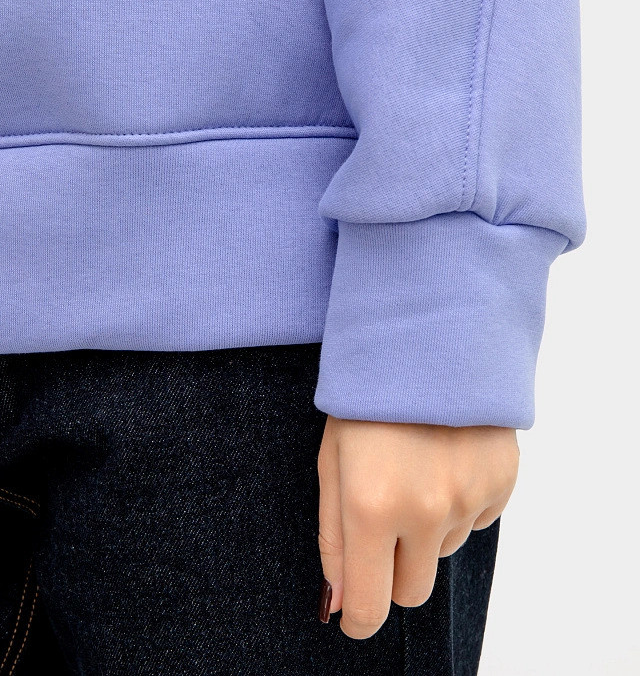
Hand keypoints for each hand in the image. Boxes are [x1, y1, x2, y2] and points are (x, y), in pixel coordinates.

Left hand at [316, 415, 518, 638]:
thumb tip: (343, 601)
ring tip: (415, 470)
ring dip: (426, 529)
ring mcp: (469, 497)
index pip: (372, 604)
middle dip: (392, 571)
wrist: (428, 337)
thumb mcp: (332, 461)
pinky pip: (476, 520)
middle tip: (383, 523)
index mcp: (372, 506)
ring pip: (443, 552)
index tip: (358, 611)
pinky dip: (457, 504)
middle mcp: (426, 510)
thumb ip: (334, 537)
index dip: (361, 616)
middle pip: (413, 590)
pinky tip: (444, 459)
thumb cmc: (366, 399)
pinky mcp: (501, 482)